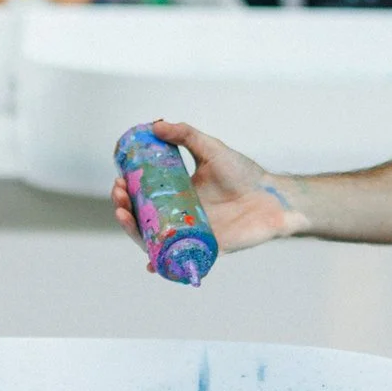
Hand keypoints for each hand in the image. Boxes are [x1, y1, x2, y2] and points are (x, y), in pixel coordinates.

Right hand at [108, 118, 303, 258]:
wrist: (273, 197)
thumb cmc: (244, 174)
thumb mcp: (211, 149)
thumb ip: (186, 135)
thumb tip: (156, 125)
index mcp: (176, 194)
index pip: (143, 195)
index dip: (126, 190)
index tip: (118, 179)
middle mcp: (178, 216)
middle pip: (142, 218)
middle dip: (123, 208)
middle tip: (119, 195)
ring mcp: (188, 234)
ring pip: (153, 239)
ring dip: (133, 231)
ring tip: (123, 214)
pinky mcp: (202, 250)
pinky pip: (176, 260)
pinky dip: (160, 265)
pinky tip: (148, 263)